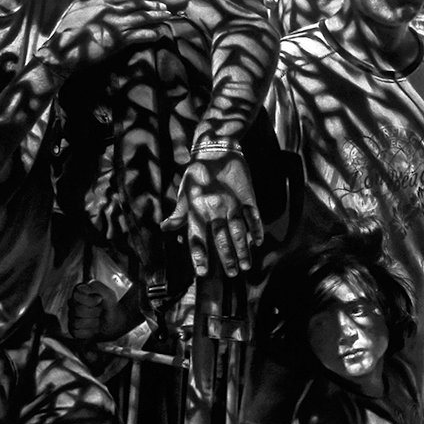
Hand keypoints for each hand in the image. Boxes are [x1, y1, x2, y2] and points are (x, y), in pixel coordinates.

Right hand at [44, 0, 153, 72]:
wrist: (62, 51)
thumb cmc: (64, 33)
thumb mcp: (74, 11)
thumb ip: (84, 4)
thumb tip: (86, 1)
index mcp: (99, 2)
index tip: (146, 1)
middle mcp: (110, 11)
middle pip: (137, 6)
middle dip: (152, 6)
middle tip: (164, 7)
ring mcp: (116, 25)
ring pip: (142, 19)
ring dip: (156, 17)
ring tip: (167, 17)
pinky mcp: (119, 41)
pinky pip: (140, 35)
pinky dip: (151, 34)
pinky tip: (159, 34)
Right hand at [66, 279, 131, 343]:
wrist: (116, 320)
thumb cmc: (110, 305)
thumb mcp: (108, 293)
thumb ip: (96, 286)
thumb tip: (82, 288)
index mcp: (78, 292)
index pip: (77, 296)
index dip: (91, 300)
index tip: (100, 299)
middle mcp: (72, 304)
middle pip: (78, 310)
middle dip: (95, 312)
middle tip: (101, 310)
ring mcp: (72, 317)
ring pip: (77, 322)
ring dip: (93, 322)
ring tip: (98, 319)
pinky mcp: (73, 330)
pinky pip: (77, 333)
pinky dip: (89, 332)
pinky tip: (94, 328)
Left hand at [168, 153, 262, 277]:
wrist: (217, 149)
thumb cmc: (197, 174)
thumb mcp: (184, 192)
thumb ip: (178, 213)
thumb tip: (165, 228)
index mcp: (196, 209)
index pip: (196, 238)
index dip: (199, 256)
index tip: (203, 272)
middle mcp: (214, 209)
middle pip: (220, 238)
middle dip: (226, 258)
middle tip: (231, 274)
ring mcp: (232, 203)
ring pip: (238, 231)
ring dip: (243, 249)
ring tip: (246, 266)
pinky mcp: (246, 196)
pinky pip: (252, 216)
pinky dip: (256, 229)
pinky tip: (259, 242)